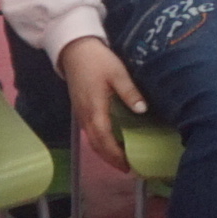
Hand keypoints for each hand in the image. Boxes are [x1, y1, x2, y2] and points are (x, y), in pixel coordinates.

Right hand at [59, 38, 143, 171]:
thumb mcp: (117, 73)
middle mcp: (84, 116)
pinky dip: (101, 142)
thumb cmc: (97, 60)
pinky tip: (113, 142)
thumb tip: (142, 110)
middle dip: (111, 159)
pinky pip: (90, 132)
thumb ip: (129, 92)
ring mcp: (80, 114)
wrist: (74, 49)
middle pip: (96, 145)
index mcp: (94, 110)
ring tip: (123, 159)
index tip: (129, 165)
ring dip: (105, 152)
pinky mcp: (80, 109)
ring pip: (92, 140)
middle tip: (129, 168)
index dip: (115, 155)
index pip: (104, 140)